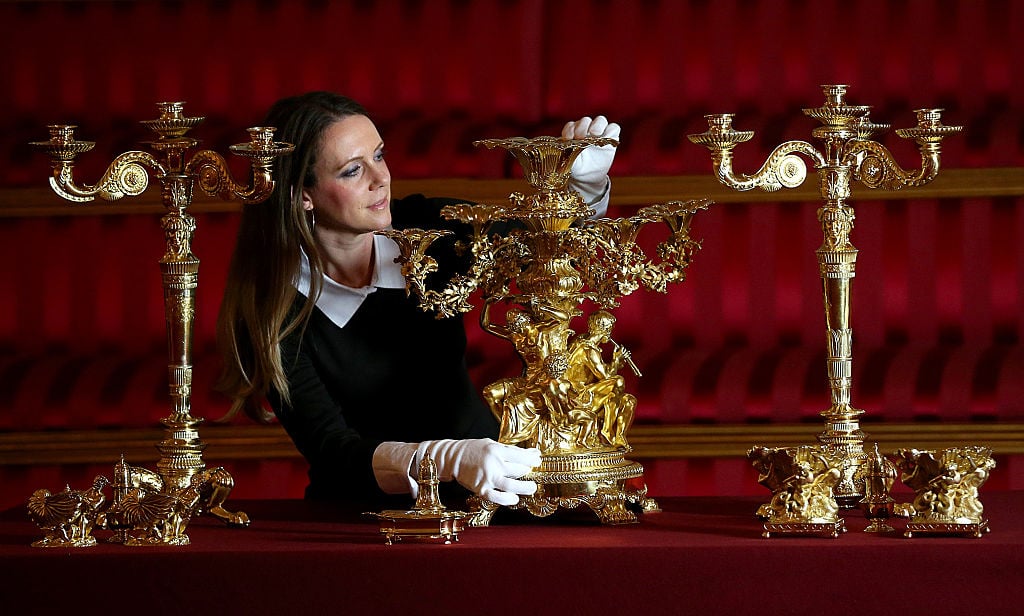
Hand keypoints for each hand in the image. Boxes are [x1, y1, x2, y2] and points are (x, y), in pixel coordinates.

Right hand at [416, 438, 540, 505]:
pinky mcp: (481, 489)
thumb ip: (512, 450)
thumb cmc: (474, 450)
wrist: (453, 458)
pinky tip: (514, 498)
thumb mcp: (493, 444)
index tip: (537, 461)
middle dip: (528, 471)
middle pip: (519, 470)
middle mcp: (493, 464)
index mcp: (496, 450)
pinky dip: (508, 499)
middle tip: (531, 473)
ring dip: (525, 488)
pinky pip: (497, 497)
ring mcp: (487, 477)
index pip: (521, 456)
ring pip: (512, 485)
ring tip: (531, 487)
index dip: (532, 460)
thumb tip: (533, 454)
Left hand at [563, 115, 619, 206]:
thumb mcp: (570, 163)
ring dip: (596, 125)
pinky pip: (614, 128)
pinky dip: (610, 131)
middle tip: (580, 136)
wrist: (588, 179)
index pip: (572, 125)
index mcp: (573, 134)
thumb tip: (559, 153)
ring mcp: (600, 133)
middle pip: (585, 120)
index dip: (570, 129)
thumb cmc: (576, 168)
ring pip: (600, 120)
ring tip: (594, 134)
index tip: (567, 138)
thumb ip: (567, 156)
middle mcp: (586, 131)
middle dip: (582, 126)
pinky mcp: (611, 138)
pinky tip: (605, 139)